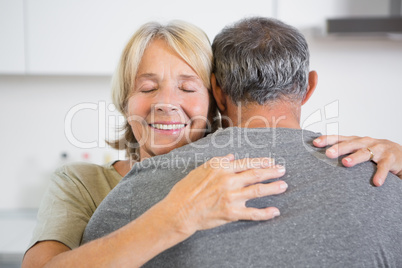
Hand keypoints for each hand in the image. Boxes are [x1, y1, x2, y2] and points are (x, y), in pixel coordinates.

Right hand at [160, 154, 286, 236]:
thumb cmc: (186, 189)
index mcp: (221, 168)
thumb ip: (218, 162)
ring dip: (272, 188)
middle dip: (271, 171)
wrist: (179, 211)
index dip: (261, 161)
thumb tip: (232, 156)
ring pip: (257, 191)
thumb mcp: (200, 169)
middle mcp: (228, 181)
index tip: (271, 161)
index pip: (246, 163)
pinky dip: (265, 213)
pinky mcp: (231, 213)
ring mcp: (231, 197)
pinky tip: (275, 212)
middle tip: (282, 170)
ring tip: (283, 186)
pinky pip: (252, 213)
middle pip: (255, 174)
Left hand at [313, 135, 401, 185]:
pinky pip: (384, 167)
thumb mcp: (359, 149)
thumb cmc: (375, 152)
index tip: (315, 143)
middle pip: (351, 144)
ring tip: (346, 163)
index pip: (339, 138)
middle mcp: (366, 142)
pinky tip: (376, 182)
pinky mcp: (391, 159)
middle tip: (328, 154)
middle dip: (339, 148)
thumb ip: (343, 152)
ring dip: (355, 158)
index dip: (327, 139)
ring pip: (366, 153)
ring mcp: (379, 149)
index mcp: (356, 140)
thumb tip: (320, 157)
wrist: (401, 155)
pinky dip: (380, 174)